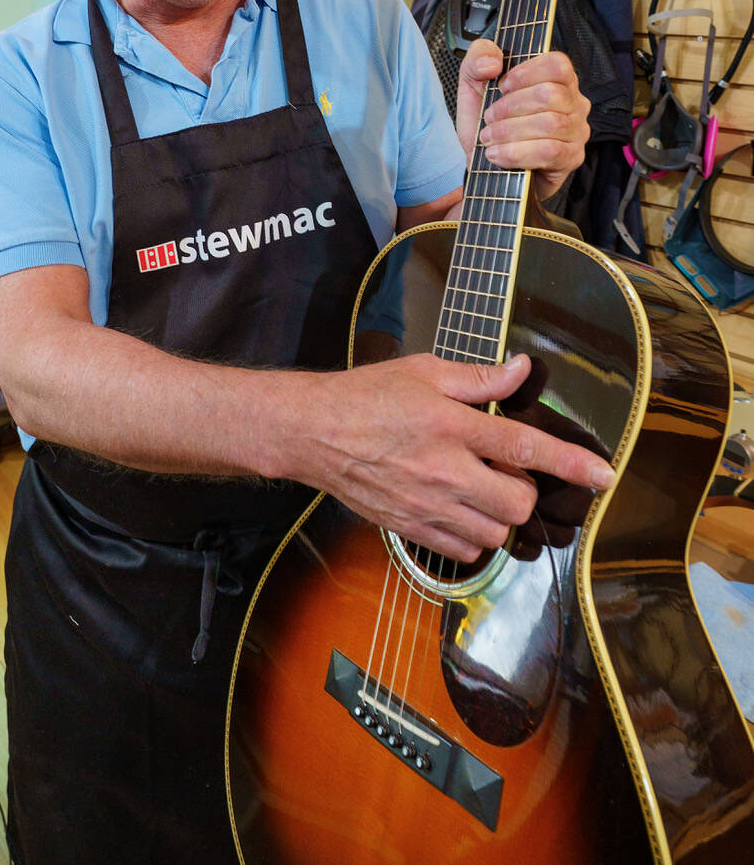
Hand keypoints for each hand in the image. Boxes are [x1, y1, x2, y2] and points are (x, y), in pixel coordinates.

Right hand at [296, 353, 614, 563]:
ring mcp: (426, 505)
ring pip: (494, 534)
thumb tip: (521, 369)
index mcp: (452, 424)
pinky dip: (473, 536)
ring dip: (499, 515)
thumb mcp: (425, 371)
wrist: (313, 432)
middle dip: (524, 491)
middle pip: (516, 504)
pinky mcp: (410, 528)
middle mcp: (444, 470)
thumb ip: (479, 377)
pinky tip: (458, 509)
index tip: (605, 475)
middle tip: (505, 471)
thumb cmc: (366, 395)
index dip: (572, 463)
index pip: (525, 447)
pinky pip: (464, 550)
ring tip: (478, 489)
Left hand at [455, 40, 590, 201]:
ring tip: (489, 138)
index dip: (525, 73)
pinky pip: (549, 151)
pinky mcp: (571, 158)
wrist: (485, 164)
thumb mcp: (473, 84)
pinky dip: (517, 153)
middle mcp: (573, 102)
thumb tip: (493, 61)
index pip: (557, 64)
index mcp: (557, 79)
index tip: (501, 86)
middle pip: (550, 95)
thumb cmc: (487, 123)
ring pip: (550, 124)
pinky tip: (498, 154)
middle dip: (510, 107)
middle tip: (488, 119)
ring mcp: (576, 131)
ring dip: (510, 131)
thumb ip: (477, 58)